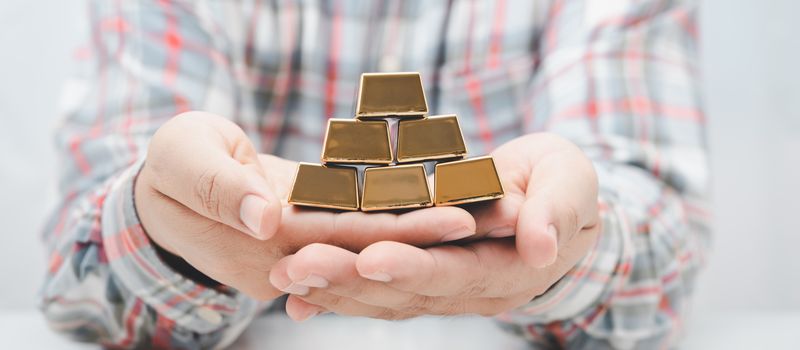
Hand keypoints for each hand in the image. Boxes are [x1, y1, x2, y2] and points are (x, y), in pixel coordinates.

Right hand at [135, 111, 476, 299]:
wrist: (165, 185)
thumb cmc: (165, 167)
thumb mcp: (181, 162)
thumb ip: (221, 189)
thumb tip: (267, 217)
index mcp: (266, 245)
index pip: (348, 242)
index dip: (404, 233)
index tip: (459, 218)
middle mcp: (296, 256)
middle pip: (377, 246)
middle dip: (438, 234)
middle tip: (500, 215)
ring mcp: (307, 246)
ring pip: (379, 238)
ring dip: (431, 226)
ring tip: (489, 207)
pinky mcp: (315, 227)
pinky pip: (366, 221)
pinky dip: (405, 211)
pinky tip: (446, 197)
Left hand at [268, 133, 600, 319]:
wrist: (551, 200)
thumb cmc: (564, 184)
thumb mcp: (572, 185)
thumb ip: (558, 211)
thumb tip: (540, 243)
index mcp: (508, 269)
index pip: (456, 273)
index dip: (415, 267)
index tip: (372, 257)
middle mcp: (469, 291)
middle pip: (405, 292)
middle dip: (350, 280)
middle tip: (298, 266)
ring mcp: (442, 289)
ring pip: (382, 296)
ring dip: (332, 287)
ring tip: (284, 273)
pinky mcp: (420, 277)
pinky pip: (376, 289)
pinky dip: (337, 290)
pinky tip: (296, 290)